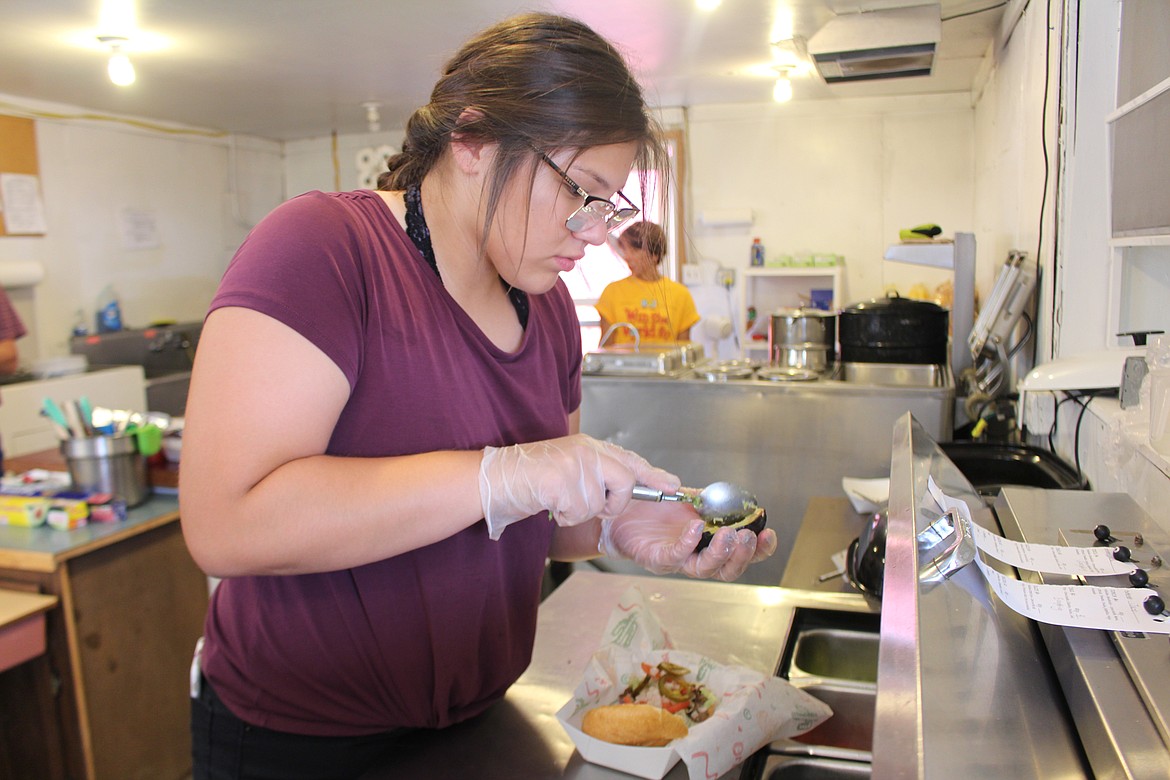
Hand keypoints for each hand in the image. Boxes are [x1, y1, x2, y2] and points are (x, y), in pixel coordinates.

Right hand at [478, 434, 678, 539]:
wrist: (496, 477)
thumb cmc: (531, 477)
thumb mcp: (569, 467)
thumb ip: (597, 472)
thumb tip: (629, 486)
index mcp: (589, 447)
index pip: (630, 459)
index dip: (654, 475)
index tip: (674, 486)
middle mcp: (585, 451)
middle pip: (625, 481)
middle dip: (614, 503)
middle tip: (592, 505)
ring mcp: (573, 464)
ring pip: (598, 504)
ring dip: (579, 512)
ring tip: (558, 500)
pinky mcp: (559, 481)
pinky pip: (578, 511)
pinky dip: (564, 516)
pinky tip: (549, 504)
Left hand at [598, 502, 777, 581]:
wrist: (614, 506)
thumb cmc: (647, 503)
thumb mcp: (681, 493)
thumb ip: (702, 496)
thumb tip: (725, 495)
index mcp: (707, 538)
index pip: (740, 551)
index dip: (758, 547)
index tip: (769, 533)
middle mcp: (695, 553)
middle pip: (727, 568)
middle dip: (743, 555)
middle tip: (749, 537)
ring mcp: (676, 559)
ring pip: (706, 569)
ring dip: (721, 553)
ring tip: (729, 535)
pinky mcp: (655, 558)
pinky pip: (676, 556)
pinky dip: (688, 543)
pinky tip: (696, 527)